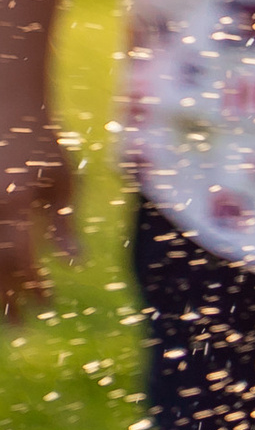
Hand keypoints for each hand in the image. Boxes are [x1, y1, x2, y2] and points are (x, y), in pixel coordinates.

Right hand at [0, 99, 80, 323]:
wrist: (5, 102)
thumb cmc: (39, 142)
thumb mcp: (61, 180)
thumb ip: (63, 224)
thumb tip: (73, 264)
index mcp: (13, 205)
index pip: (21, 259)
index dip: (31, 287)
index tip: (45, 305)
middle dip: (5, 298)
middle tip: (18, 326)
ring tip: (4, 314)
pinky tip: (3, 277)